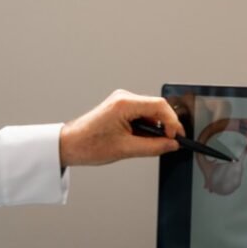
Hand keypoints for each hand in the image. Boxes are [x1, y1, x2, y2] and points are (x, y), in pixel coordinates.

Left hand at [59, 89, 183, 166]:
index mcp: (124, 103)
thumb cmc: (88, 145)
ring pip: (150, 112)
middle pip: (157, 107)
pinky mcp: (119, 108)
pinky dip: (146, 127)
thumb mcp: (126, 150)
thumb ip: (153, 147)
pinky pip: (141, 115)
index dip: (173, 123)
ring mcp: (121, 102)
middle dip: (166, 126)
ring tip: (152, 144)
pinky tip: (142, 139)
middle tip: (170, 143)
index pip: (160, 106)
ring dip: (155, 128)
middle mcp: (123, 98)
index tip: (177, 137)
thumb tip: (172, 145)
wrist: (68, 144)